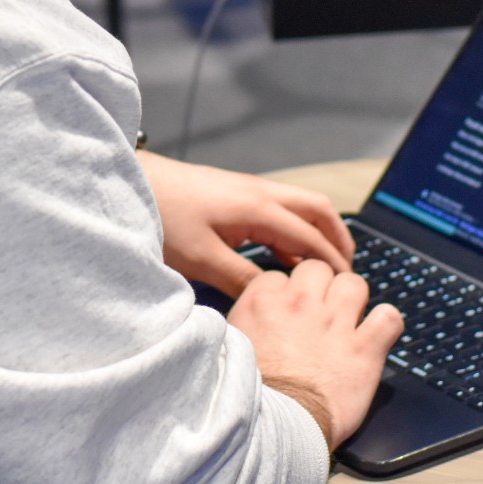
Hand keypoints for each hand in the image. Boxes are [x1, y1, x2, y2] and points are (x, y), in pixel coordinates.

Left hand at [137, 151, 355, 295]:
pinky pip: (280, 208)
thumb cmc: (164, 218)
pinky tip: (286, 254)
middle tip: (347, 269)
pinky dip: (294, 229)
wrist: (135, 184)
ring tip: (323, 264)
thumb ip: (242, 280)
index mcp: (258, 207)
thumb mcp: (202, 260)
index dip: (331, 261)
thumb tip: (276, 299)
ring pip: (300, 205)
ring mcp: (248, 188)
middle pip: (317, 208)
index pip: (310, 235)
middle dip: (337, 237)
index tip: (346, 286)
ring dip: (317, 231)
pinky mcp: (235, 192)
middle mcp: (260, 192)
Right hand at [229, 260, 402, 449]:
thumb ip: (242, 324)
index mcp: (263, 301)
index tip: (285, 314)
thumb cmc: (247, 397)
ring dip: (352, 299)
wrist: (272, 431)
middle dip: (320, 287)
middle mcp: (300, 304)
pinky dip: (386, 324)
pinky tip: (377, 335)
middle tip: (318, 312)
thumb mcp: (229, 349)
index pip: (279, 276)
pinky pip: (388, 318)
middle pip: (317, 269)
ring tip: (348, 319)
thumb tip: (249, 319)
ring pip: (354, 283)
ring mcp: (335, 323)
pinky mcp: (365, 349)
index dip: (284, 295)